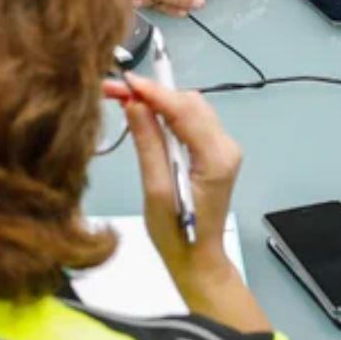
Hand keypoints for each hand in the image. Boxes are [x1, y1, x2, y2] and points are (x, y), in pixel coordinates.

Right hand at [106, 72, 264, 331]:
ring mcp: (223, 149)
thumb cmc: (175, 234)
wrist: (197, 259)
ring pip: (191, 109)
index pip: (184, 110)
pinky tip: (145, 116)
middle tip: (114, 91)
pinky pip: (192, 123)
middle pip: (191, 103)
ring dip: (159, 101)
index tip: (123, 80)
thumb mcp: (155, 190)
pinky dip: (168, 115)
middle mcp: (226, 147)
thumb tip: (134, 104)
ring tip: (123, 99)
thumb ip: (148, 144)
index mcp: (216, 157)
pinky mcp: (215, 153)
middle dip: (153, 93)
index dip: (153, 92)